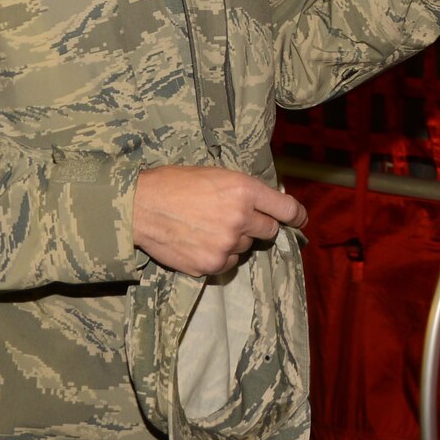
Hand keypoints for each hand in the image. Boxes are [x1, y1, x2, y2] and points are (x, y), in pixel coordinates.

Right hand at [132, 165, 307, 276]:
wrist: (139, 207)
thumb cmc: (175, 184)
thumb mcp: (216, 174)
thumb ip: (245, 190)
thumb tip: (268, 204)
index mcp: (244, 191)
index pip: (286, 209)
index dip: (297, 215)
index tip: (300, 220)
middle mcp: (240, 219)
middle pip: (269, 231)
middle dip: (259, 226)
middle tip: (237, 219)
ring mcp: (226, 245)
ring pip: (245, 248)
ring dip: (234, 240)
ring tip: (206, 227)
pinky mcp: (210, 265)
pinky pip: (227, 264)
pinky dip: (218, 256)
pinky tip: (199, 242)